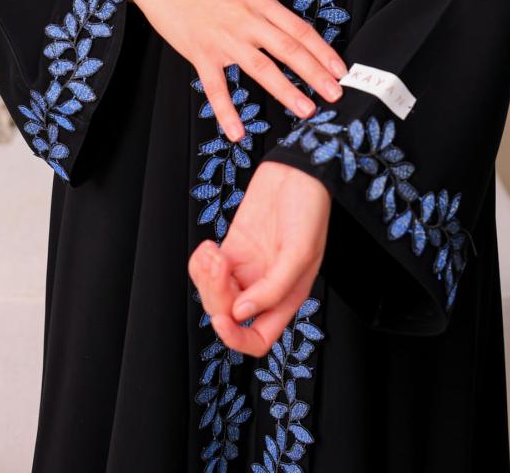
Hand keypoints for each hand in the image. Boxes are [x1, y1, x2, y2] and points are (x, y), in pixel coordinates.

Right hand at [128, 0, 346, 141]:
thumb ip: (268, 15)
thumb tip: (297, 40)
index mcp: (261, 2)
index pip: (300, 29)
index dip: (323, 51)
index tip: (340, 70)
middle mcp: (246, 19)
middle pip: (289, 48)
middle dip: (316, 73)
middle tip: (336, 94)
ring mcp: (223, 38)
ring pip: (261, 67)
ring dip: (286, 90)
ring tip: (307, 110)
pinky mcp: (200, 53)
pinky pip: (216, 88)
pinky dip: (227, 112)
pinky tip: (238, 132)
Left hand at [188, 160, 330, 355]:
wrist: (298, 170)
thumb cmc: (309, 209)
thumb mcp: (300, 252)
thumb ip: (273, 288)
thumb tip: (241, 314)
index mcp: (287, 296)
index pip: (258, 339)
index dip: (237, 338)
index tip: (224, 318)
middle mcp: (265, 287)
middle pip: (229, 314)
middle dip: (217, 295)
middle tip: (220, 263)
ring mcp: (246, 267)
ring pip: (214, 293)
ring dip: (205, 278)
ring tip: (212, 251)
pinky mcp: (233, 247)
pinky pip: (207, 269)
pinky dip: (200, 263)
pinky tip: (209, 247)